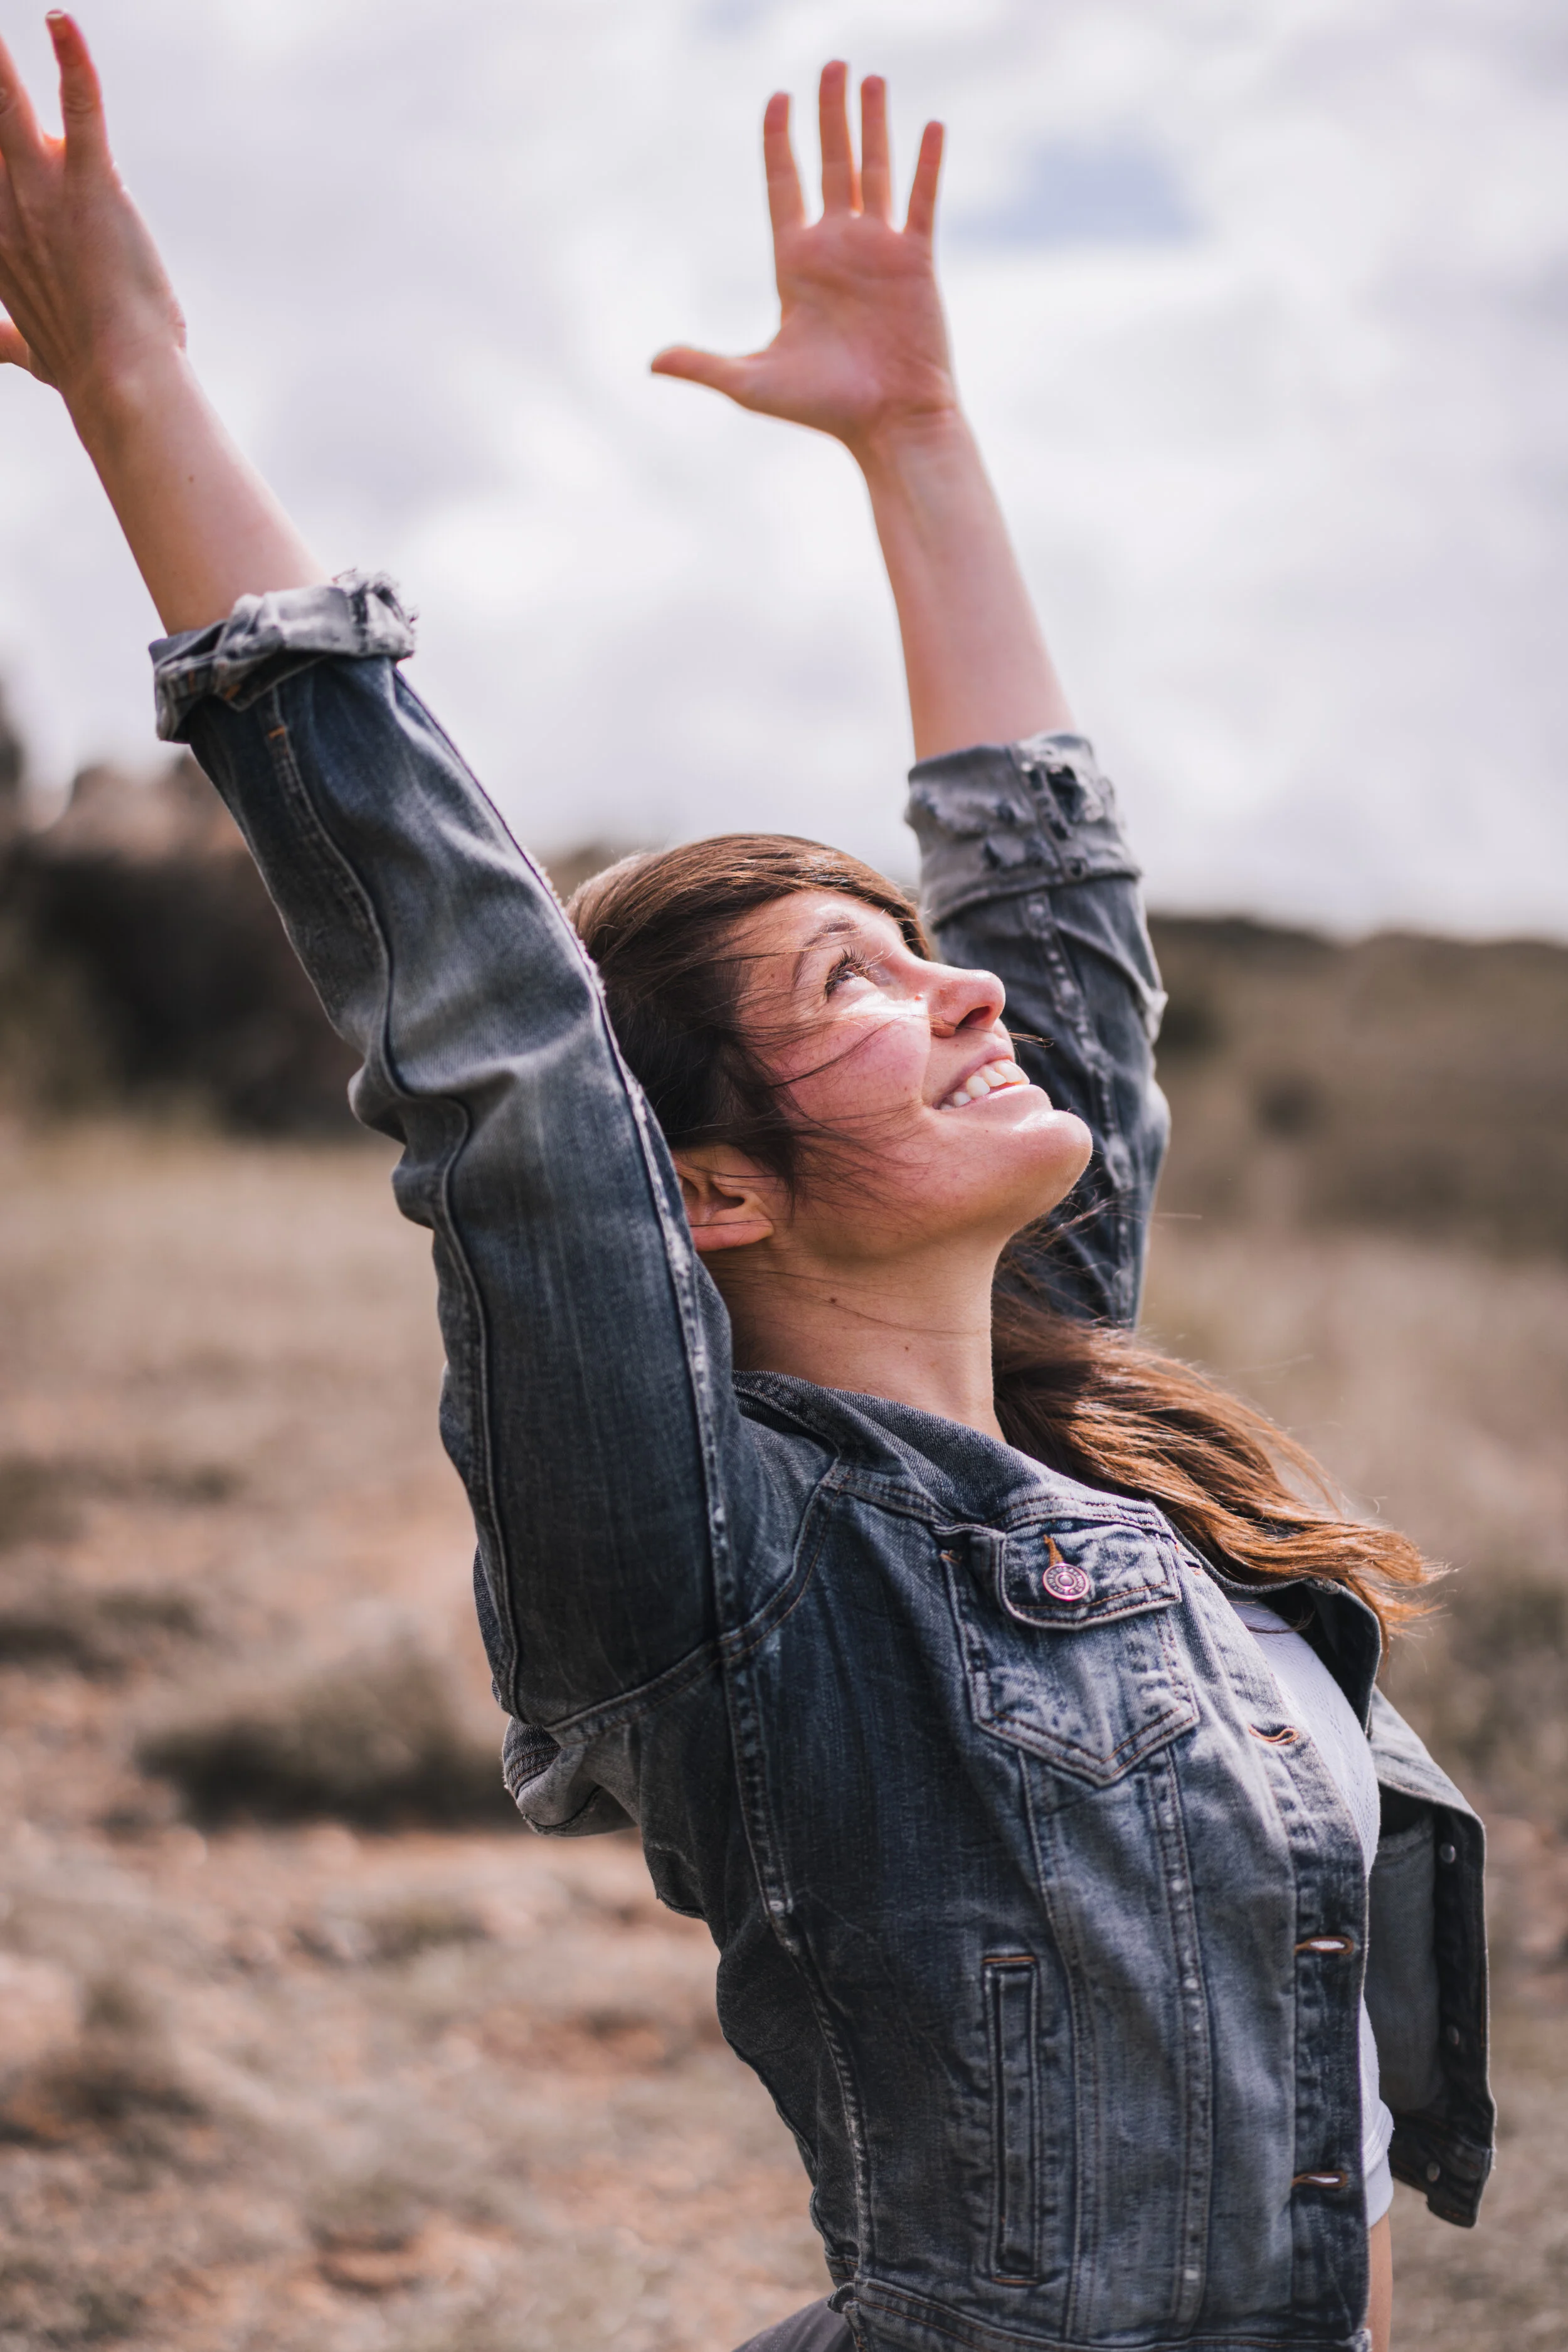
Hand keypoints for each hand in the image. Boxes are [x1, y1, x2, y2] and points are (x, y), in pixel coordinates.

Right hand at [0, 13, 184, 413]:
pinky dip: (73, 62)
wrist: (121, 387)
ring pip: (5, 103)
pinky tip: (61, 21)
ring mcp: (45, 193)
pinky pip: (81, 109)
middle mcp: (5, 205)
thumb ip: (6, 341)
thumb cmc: (86, 370)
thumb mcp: (33, 350)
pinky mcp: (94, 188)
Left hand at [652, 62, 954, 460]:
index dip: (779, 142)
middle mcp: (838, 247)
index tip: (777, 99)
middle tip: (829, 63)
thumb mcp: (753, 383)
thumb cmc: (822, 409)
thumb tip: (651, 364)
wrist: (887, 425)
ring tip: (869, 78)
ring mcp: (879, 250)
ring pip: (874, 172)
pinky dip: (926, 164)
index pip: (783, 186)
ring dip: (872, 124)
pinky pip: (921, 202)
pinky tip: (929, 124)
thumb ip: (705, 364)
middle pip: (831, 164)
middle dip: (829, 115)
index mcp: (796, 264)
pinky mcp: (917, 262)